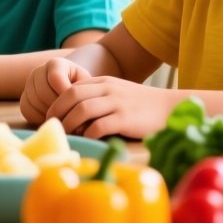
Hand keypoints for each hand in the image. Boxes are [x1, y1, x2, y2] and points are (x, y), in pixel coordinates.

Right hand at [20, 57, 91, 124]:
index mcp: (56, 64)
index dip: (65, 94)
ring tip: (63, 120)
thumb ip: (84, 92)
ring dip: (49, 113)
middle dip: (58, 107)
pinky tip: (53, 120)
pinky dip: (39, 118)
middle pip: (43, 92)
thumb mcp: (86, 84)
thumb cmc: (82, 87)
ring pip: (35, 102)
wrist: (69, 87)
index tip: (76, 106)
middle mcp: (38, 71)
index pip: (55, 78)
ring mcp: (28, 85)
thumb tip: (80, 113)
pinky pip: (27, 110)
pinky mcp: (24, 99)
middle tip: (70, 117)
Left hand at [45, 78, 178, 138]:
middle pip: (72, 96)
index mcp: (104, 82)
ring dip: (70, 124)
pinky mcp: (126, 119)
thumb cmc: (142, 106)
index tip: (51, 117)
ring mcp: (117, 103)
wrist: (172, 108)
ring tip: (67, 135)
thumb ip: (98, 98)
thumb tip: (74, 115)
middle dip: (57, 112)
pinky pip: (99, 126)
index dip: (57, 102)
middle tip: (53, 127)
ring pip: (81, 110)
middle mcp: (108, 89)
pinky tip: (88, 140)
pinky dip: (88, 134)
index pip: (71, 88)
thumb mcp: (118, 93)